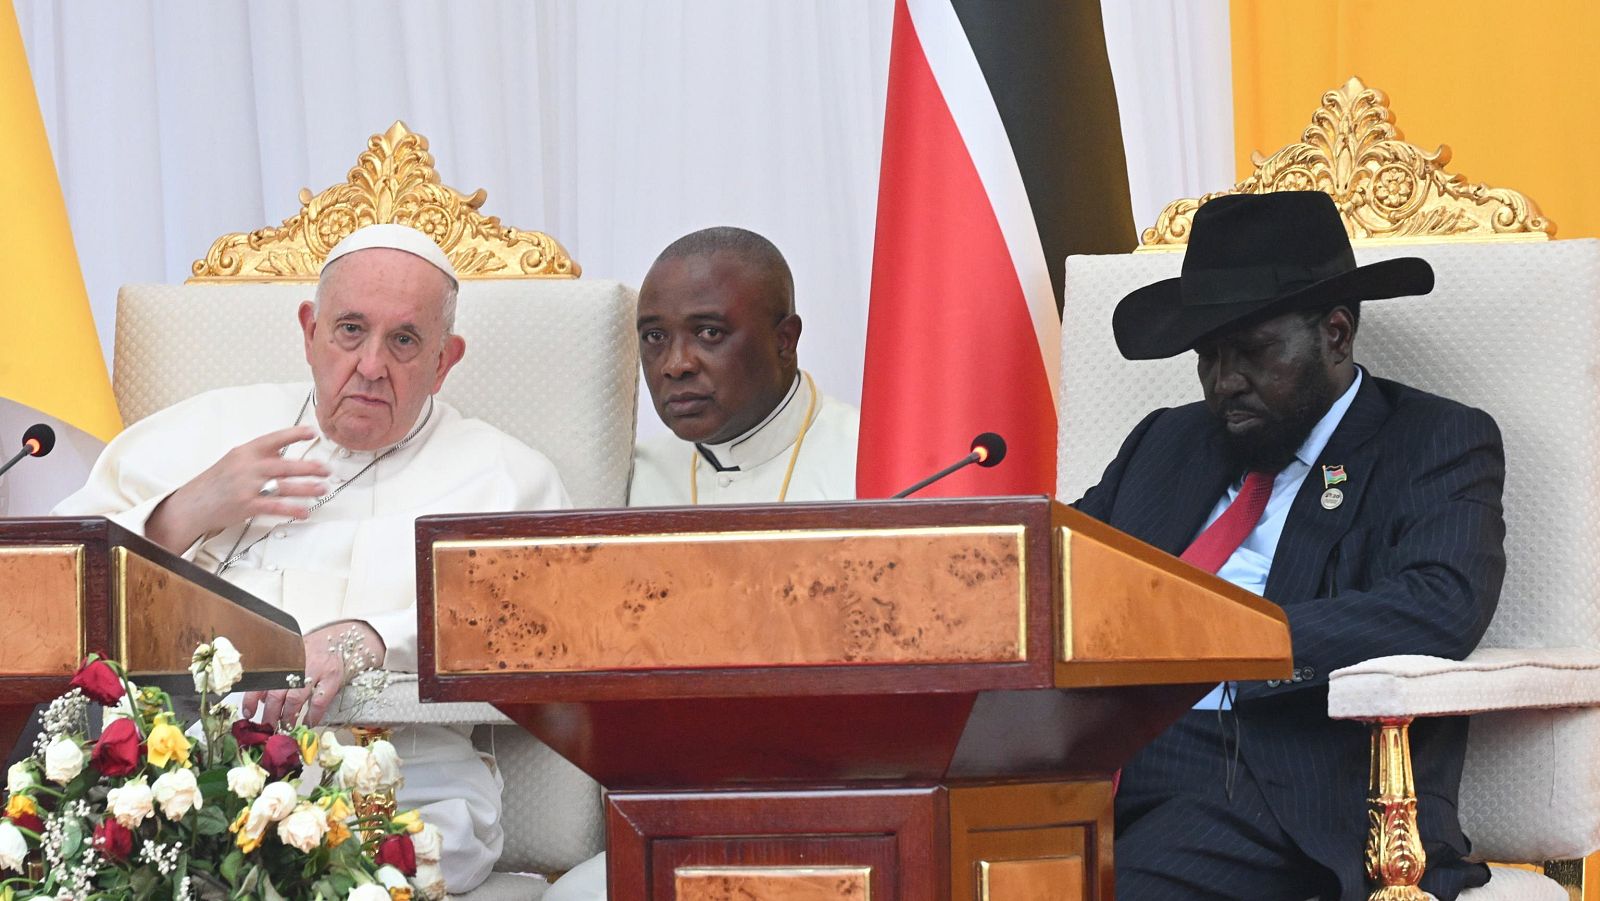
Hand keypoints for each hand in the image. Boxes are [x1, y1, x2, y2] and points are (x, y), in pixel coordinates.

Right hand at [146, 426, 330, 552]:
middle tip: (327, 469)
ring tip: (323, 488)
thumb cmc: (215, 483)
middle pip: (285, 464)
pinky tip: (305, 510)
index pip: (273, 439)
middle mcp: (247, 467)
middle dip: (310, 467)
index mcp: (245, 452)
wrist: (191, 505)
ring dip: (307, 488)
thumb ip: (258, 456)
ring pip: (284, 485)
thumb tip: (283, 452)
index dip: (294, 434)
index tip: (311, 432)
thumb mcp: (234, 461)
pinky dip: (293, 509)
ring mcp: (246, 486)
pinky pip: (275, 506)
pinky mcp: (246, 505)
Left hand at [241, 622, 384, 726]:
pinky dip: (312, 716)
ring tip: (286, 728)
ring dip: (288, 718)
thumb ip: (276, 675)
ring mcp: (315, 670)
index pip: (262, 680)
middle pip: (277, 694)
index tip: (248, 714)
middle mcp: (296, 664)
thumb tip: (260, 698)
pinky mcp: (332, 678)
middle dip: (270, 715)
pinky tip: (308, 723)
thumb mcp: (292, 658)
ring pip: (295, 700)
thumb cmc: (314, 651)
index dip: (252, 699)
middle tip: (268, 728)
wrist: (343, 640)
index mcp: (283, 658)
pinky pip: (319, 702)